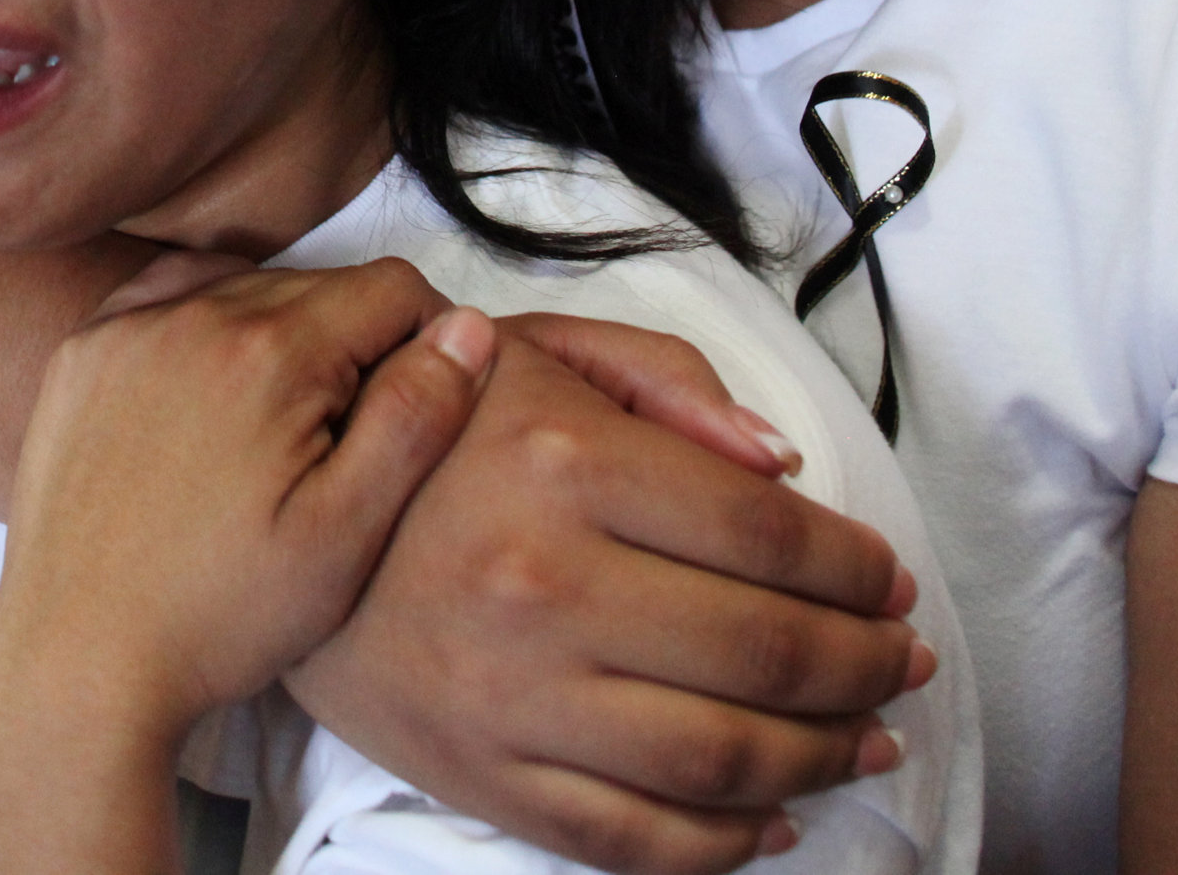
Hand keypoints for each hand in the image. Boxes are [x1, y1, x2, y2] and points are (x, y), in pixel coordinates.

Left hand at [0, 259, 493, 873]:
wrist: (78, 663)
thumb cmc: (222, 616)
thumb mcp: (345, 537)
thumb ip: (415, 418)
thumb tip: (469, 325)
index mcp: (270, 352)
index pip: (392, 287)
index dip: (425, 342)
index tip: (410, 413)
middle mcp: (192, 313)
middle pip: (319, 285)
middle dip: (352, 344)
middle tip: (340, 444)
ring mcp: (126, 329)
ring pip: (245, 287)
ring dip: (279, 335)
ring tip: (276, 431)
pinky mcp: (80, 354)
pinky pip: (164, 298)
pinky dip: (202, 326)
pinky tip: (210, 393)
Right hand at [288, 320, 926, 874]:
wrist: (275, 515)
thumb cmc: (431, 427)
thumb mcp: (540, 351)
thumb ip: (670, 380)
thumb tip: (785, 464)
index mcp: (565, 461)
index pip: (767, 532)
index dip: (856, 568)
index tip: (889, 581)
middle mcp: (543, 582)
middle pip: (766, 651)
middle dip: (866, 665)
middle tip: (902, 661)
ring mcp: (511, 693)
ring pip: (719, 757)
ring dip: (823, 756)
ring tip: (868, 738)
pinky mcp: (480, 772)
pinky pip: (631, 838)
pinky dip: (723, 845)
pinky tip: (776, 816)